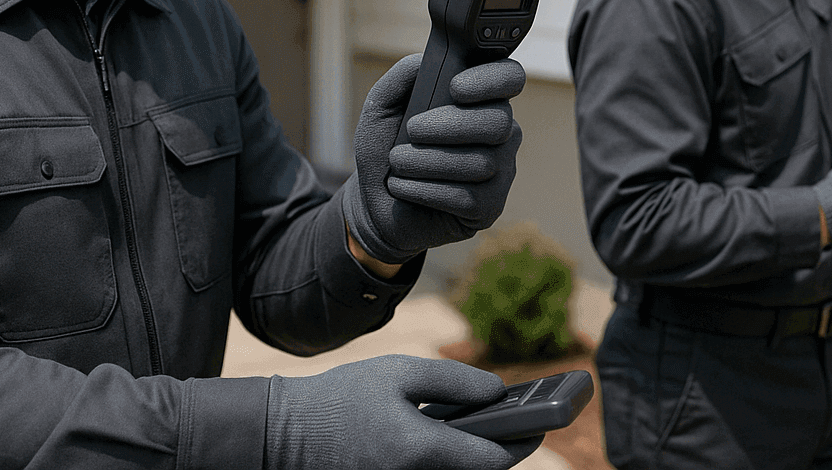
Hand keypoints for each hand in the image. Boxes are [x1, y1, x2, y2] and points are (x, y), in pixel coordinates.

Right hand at [265, 354, 543, 469]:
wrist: (286, 435)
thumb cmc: (342, 399)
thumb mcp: (400, 373)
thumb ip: (455, 380)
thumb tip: (499, 391)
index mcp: (423, 451)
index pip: (495, 459)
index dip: (527, 440)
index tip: (546, 420)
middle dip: (506, 447)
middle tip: (527, 419)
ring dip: (480, 454)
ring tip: (499, 421)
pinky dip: (454, 458)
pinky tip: (461, 433)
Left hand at [342, 54, 524, 264]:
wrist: (374, 201)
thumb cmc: (384, 149)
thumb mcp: (381, 106)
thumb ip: (401, 76)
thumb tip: (423, 60)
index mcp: (481, 100)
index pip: (510, 78)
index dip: (490, 80)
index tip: (454, 89)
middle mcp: (500, 133)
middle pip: (497, 122)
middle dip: (449, 126)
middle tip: (412, 130)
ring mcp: (499, 172)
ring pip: (480, 162)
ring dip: (427, 161)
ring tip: (398, 163)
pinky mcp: (489, 207)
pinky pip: (468, 197)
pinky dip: (426, 190)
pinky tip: (404, 187)